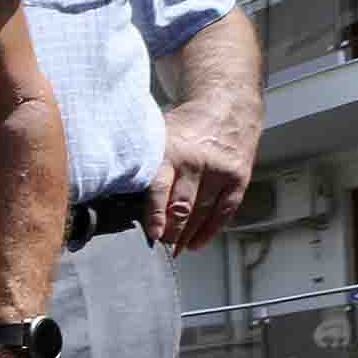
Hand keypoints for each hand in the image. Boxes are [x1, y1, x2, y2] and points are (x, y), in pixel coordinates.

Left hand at [143, 104, 258, 252]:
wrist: (227, 106)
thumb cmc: (185, 126)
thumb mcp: (158, 136)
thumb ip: (144, 162)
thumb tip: (118, 192)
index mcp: (171, 152)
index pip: (160, 188)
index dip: (155, 214)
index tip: (153, 234)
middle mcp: (197, 163)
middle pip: (183, 206)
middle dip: (171, 231)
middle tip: (161, 248)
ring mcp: (221, 171)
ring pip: (203, 212)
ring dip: (188, 236)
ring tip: (175, 251)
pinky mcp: (239, 178)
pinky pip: (225, 210)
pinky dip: (211, 230)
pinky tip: (197, 243)